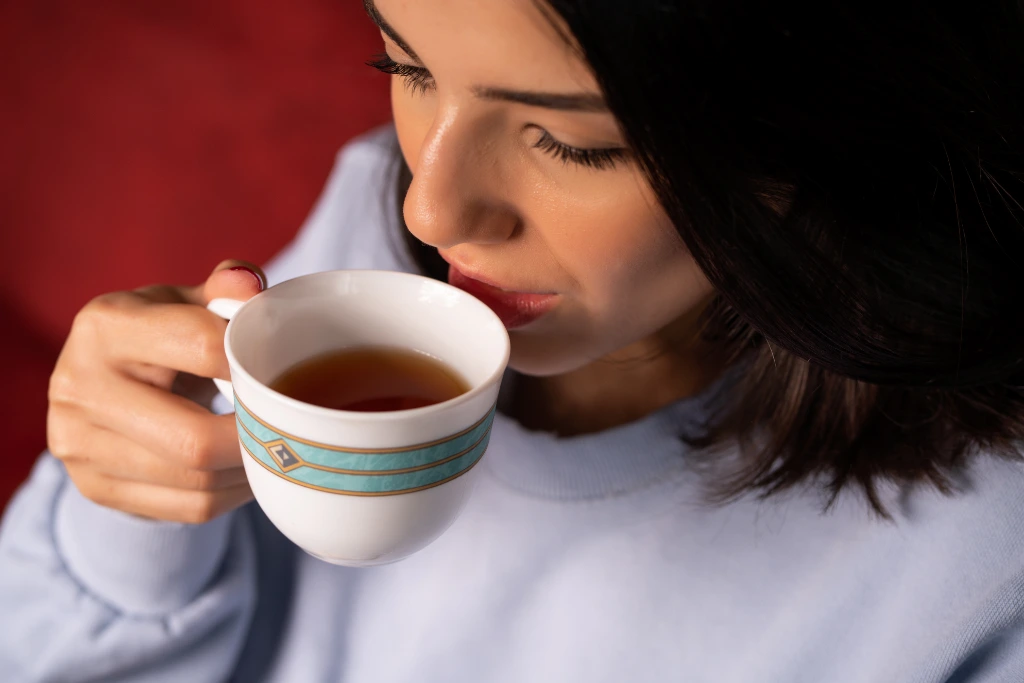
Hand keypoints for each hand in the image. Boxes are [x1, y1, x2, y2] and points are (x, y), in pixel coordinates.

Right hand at [47, 260, 265, 522]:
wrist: (98, 385)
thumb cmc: (160, 335)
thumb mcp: (186, 303)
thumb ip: (224, 291)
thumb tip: (250, 285)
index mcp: (106, 325)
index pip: (200, 346)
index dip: (252, 361)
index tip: (280, 370)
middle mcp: (79, 385)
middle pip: (194, 438)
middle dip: (255, 438)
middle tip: (289, 428)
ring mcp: (79, 444)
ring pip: (195, 482)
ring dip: (249, 472)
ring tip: (276, 452)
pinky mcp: (94, 487)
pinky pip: (188, 508)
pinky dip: (232, 495)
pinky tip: (250, 474)